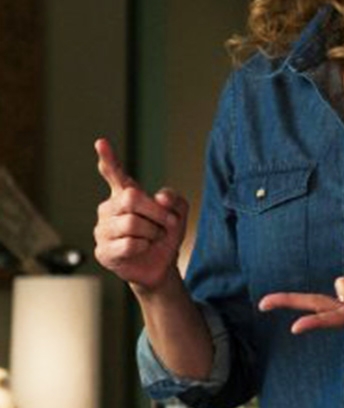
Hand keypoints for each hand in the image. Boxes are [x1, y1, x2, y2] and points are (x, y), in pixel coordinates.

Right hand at [92, 138, 188, 291]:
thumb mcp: (178, 213)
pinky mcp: (103, 251)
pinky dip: (144, 247)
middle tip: (167, 224)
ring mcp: (102, 229)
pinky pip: (130, 243)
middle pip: (131, 198)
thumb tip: (160, 197)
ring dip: (153, 233)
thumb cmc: (165, 234)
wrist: (162, 265)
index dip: (108, 158)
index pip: (115, 173)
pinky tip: (141, 250)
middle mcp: (109, 208)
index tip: (101, 142)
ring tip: (152, 239)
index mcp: (125, 194)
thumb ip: (173, 200)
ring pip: (132, 223)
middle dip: (157, 212)